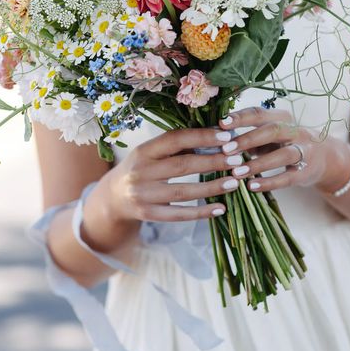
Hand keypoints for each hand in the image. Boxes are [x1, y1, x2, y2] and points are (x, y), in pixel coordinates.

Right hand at [105, 127, 244, 223]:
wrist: (112, 198)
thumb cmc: (140, 168)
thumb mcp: (150, 152)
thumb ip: (176, 146)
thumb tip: (215, 135)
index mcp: (143, 150)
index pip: (175, 139)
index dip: (202, 137)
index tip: (226, 136)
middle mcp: (141, 172)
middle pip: (183, 165)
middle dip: (213, 161)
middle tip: (237, 159)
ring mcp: (144, 195)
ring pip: (184, 191)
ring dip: (212, 187)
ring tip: (234, 182)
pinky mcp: (149, 215)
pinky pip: (179, 214)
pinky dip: (201, 212)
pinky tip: (221, 208)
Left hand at [219, 107, 332, 192]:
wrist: (324, 159)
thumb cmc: (285, 143)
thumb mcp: (270, 135)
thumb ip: (248, 135)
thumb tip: (215, 138)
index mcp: (281, 117)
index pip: (259, 113)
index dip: (240, 118)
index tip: (221, 123)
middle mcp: (295, 130)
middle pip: (271, 131)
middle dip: (248, 139)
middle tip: (226, 149)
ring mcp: (304, 150)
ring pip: (282, 154)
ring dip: (258, 163)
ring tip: (236, 173)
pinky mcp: (307, 171)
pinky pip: (288, 177)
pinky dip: (270, 182)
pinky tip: (252, 186)